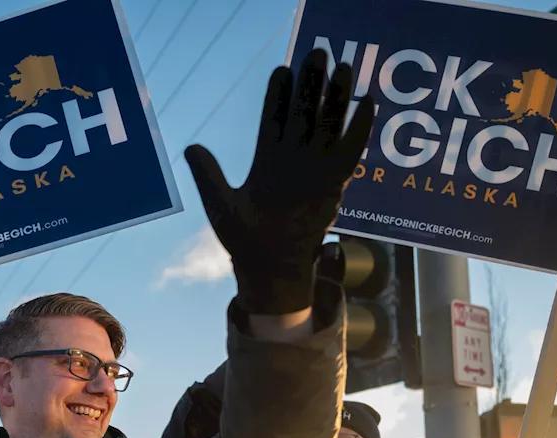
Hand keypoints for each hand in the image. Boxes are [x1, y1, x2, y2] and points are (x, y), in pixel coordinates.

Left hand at [185, 49, 373, 315]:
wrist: (268, 265)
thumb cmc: (242, 239)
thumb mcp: (219, 204)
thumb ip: (208, 175)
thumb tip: (190, 147)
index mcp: (266, 159)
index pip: (274, 118)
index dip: (278, 95)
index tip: (283, 69)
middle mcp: (293, 159)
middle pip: (305, 113)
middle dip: (312, 84)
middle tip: (319, 53)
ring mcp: (315, 169)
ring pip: (329, 126)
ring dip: (337, 99)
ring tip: (345, 69)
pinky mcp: (334, 182)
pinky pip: (350, 151)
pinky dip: (358, 129)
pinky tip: (366, 103)